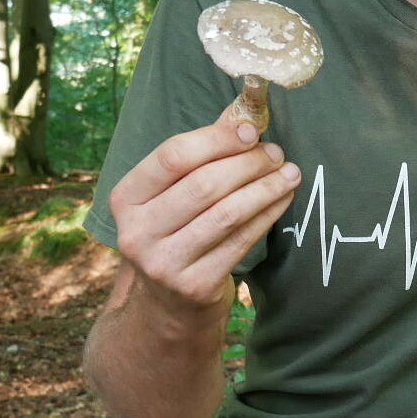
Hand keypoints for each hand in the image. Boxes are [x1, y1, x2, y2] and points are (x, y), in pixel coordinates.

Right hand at [108, 109, 301, 312]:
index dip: (216, 140)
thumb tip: (242, 111)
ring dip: (265, 188)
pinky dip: (267, 216)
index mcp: (127, 198)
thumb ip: (202, 153)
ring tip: (290, 173)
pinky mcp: (194, 285)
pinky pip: (240, 241)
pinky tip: (283, 200)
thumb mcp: (174, 195)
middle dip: (247, 164)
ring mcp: (164, 262)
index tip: (251, 132)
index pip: (172, 156)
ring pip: (226, 213)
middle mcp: (137, 231)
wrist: (169, 306)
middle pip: (203, 184)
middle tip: (277, 153)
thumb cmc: (177, 234)